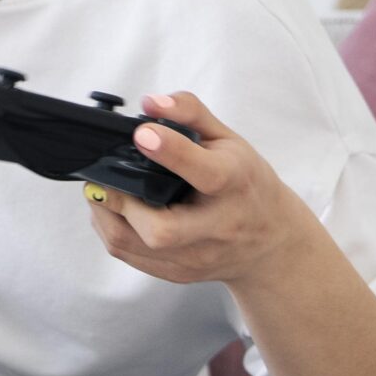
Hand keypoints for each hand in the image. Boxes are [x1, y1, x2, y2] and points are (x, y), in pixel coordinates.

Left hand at [83, 93, 319, 288]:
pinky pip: (128, 256)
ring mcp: (197, 256)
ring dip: (104, 214)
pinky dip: (110, 229)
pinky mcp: (179, 272)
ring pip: (132, 246)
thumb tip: (150, 102)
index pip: (206, 172)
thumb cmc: (246, 183)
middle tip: (103, 176)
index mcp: (235, 184)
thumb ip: (190, 113)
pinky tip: (114, 210)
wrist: (272, 242)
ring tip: (103, 189)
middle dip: (121, 201)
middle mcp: (218, 226)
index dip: (171, 151)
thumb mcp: (229, 140)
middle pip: (162, 230)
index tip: (142, 134)